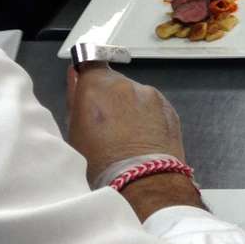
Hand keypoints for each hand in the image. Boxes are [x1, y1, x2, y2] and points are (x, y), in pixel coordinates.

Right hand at [66, 64, 185, 184]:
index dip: (88, 73)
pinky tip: (143, 139)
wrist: (144, 182)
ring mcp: (151, 94)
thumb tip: (75, 73)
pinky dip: (147, 117)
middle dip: (108, 97)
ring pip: (135, 95)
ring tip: (125, 137)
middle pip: (114, 81)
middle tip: (104, 126)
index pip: (91, 61)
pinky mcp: (170, 108)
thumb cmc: (98, 162)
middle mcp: (127, 83)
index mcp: (98, 85)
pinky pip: (153, 107)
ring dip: (129, 107)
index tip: (87, 89)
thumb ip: (75, 96)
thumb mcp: (74, 131)